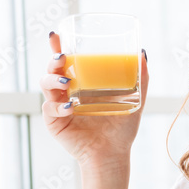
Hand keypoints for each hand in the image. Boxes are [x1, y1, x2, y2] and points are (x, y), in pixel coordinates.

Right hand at [39, 32, 148, 169]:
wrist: (113, 154)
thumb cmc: (121, 129)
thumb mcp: (135, 101)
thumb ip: (140, 79)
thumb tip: (143, 53)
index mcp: (81, 84)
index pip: (66, 61)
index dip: (57, 46)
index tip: (56, 34)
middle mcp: (67, 92)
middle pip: (52, 69)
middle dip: (53, 59)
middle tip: (62, 57)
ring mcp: (59, 106)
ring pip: (45, 84)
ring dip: (52, 79)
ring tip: (67, 80)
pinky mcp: (54, 122)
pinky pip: (49, 109)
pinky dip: (57, 106)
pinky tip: (70, 107)